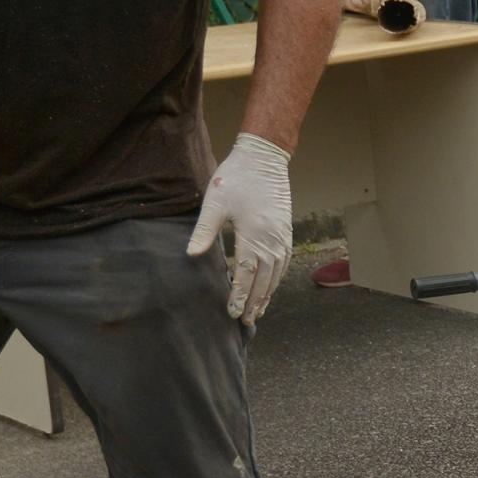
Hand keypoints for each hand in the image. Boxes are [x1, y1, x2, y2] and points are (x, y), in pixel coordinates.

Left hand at [187, 133, 293, 325]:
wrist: (264, 157)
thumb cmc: (236, 177)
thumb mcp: (215, 202)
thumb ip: (205, 231)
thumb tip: (191, 255)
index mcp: (254, 234)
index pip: (247, 274)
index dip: (240, 295)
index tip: (232, 312)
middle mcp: (272, 239)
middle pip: (264, 279)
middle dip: (254, 302)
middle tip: (245, 321)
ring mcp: (282, 235)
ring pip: (277, 273)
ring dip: (268, 294)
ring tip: (258, 310)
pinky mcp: (286, 230)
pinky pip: (284, 261)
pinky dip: (278, 278)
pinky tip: (271, 286)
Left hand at [342, 0, 397, 14]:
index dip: (350, 5)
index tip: (356, 7)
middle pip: (354, 3)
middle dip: (359, 7)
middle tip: (364, 8)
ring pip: (365, 4)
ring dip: (368, 7)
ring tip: (371, 8)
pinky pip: (374, 3)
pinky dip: (375, 8)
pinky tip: (376, 10)